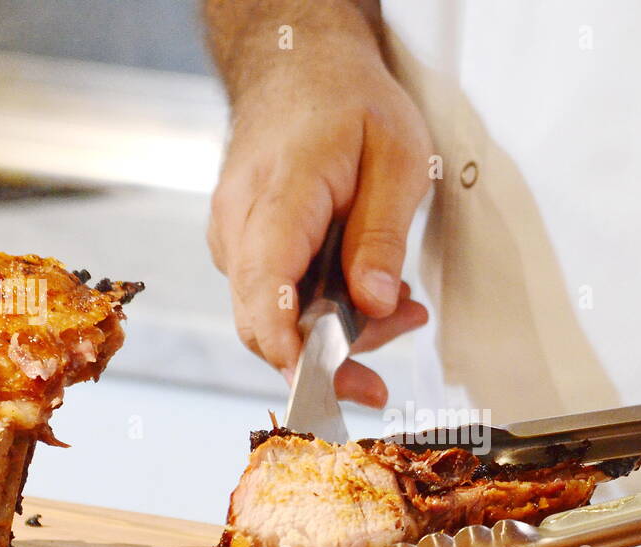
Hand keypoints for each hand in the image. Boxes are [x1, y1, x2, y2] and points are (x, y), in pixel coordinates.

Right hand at [208, 50, 431, 406]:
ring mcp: (236, 236)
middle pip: (263, 322)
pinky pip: (278, 297)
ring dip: (338, 332)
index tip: (322, 388)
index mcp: (280, 194)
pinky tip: (371, 294)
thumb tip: (375, 304)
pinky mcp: (245, 247)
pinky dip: (324, 309)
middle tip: (384, 375)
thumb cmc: (348, 100)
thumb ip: (383, 234)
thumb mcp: (398, 157)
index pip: (265, 288)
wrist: (298, 63)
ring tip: (404, 311)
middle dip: (327, 362)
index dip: (289, 350)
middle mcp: (241, 223)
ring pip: (274, 316)